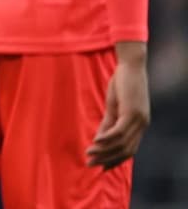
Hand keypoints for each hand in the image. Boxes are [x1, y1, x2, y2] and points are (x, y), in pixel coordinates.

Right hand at [87, 44, 150, 168]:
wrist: (131, 65)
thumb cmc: (122, 82)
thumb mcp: (113, 105)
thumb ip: (108, 122)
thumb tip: (99, 139)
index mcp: (140, 124)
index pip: (129, 149)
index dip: (115, 160)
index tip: (100, 167)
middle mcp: (142, 125)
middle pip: (126, 150)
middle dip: (107, 159)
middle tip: (91, 164)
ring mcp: (139, 120)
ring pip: (122, 143)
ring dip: (104, 150)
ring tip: (89, 153)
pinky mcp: (132, 113)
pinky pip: (118, 131)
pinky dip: (106, 138)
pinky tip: (95, 140)